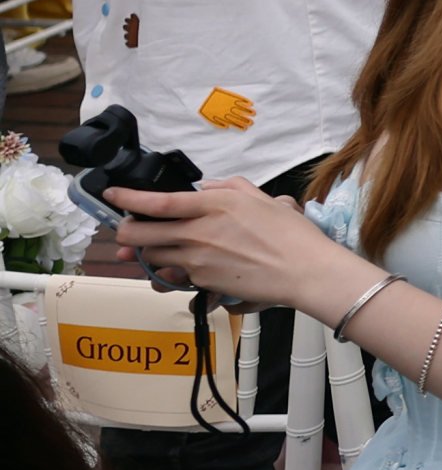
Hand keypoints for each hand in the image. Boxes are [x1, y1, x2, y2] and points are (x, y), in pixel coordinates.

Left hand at [102, 176, 355, 310]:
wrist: (302, 270)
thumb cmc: (289, 233)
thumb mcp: (262, 198)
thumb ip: (230, 188)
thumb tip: (206, 189)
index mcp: (214, 205)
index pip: (159, 201)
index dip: (129, 199)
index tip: (112, 194)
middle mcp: (198, 231)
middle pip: (142, 233)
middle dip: (126, 232)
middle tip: (125, 231)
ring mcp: (196, 259)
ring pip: (153, 256)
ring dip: (148, 253)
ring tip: (152, 251)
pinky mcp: (200, 281)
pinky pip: (174, 276)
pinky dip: (173, 273)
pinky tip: (182, 270)